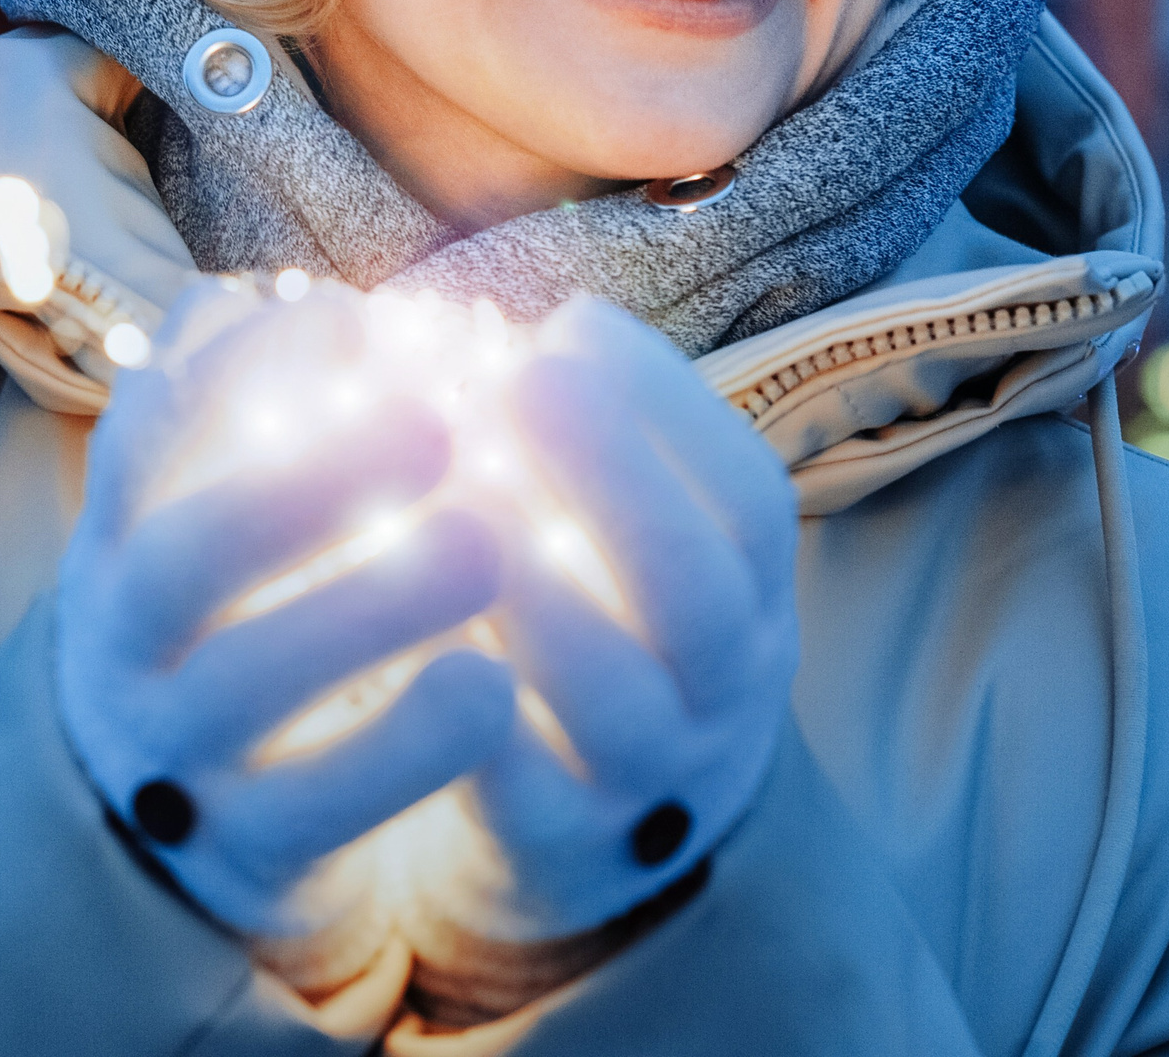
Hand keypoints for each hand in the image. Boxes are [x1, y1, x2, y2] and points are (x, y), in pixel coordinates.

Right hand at [56, 281, 518, 938]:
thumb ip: (227, 416)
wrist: (164, 838)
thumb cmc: (222, 631)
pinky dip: (401, 749)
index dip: (244, 369)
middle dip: (306, 484)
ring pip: (248, 684)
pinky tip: (493, 689)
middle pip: (187, 557)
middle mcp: (129, 644)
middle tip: (439, 423)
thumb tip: (251, 292)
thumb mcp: (199, 523)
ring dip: (367, 607)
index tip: (355, 315)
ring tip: (483, 544)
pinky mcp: (246, 854)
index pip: (149, 437)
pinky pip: (311, 810)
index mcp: (125, 538)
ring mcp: (179, 755)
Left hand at [457, 296, 800, 939]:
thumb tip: (530, 321)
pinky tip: (413, 624)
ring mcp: (647, 778)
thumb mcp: (636, 550)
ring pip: (613, 695)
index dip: (664, 403)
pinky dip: (471, 708)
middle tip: (516, 380)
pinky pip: (521, 789)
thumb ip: (598, 451)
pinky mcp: (559, 848)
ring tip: (453, 493)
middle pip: (698, 587)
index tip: (566, 323)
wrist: (603, 838)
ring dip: (536, 587)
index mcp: (754, 598)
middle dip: (612, 474)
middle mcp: (725, 690)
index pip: (749, 496)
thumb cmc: (603, 635)